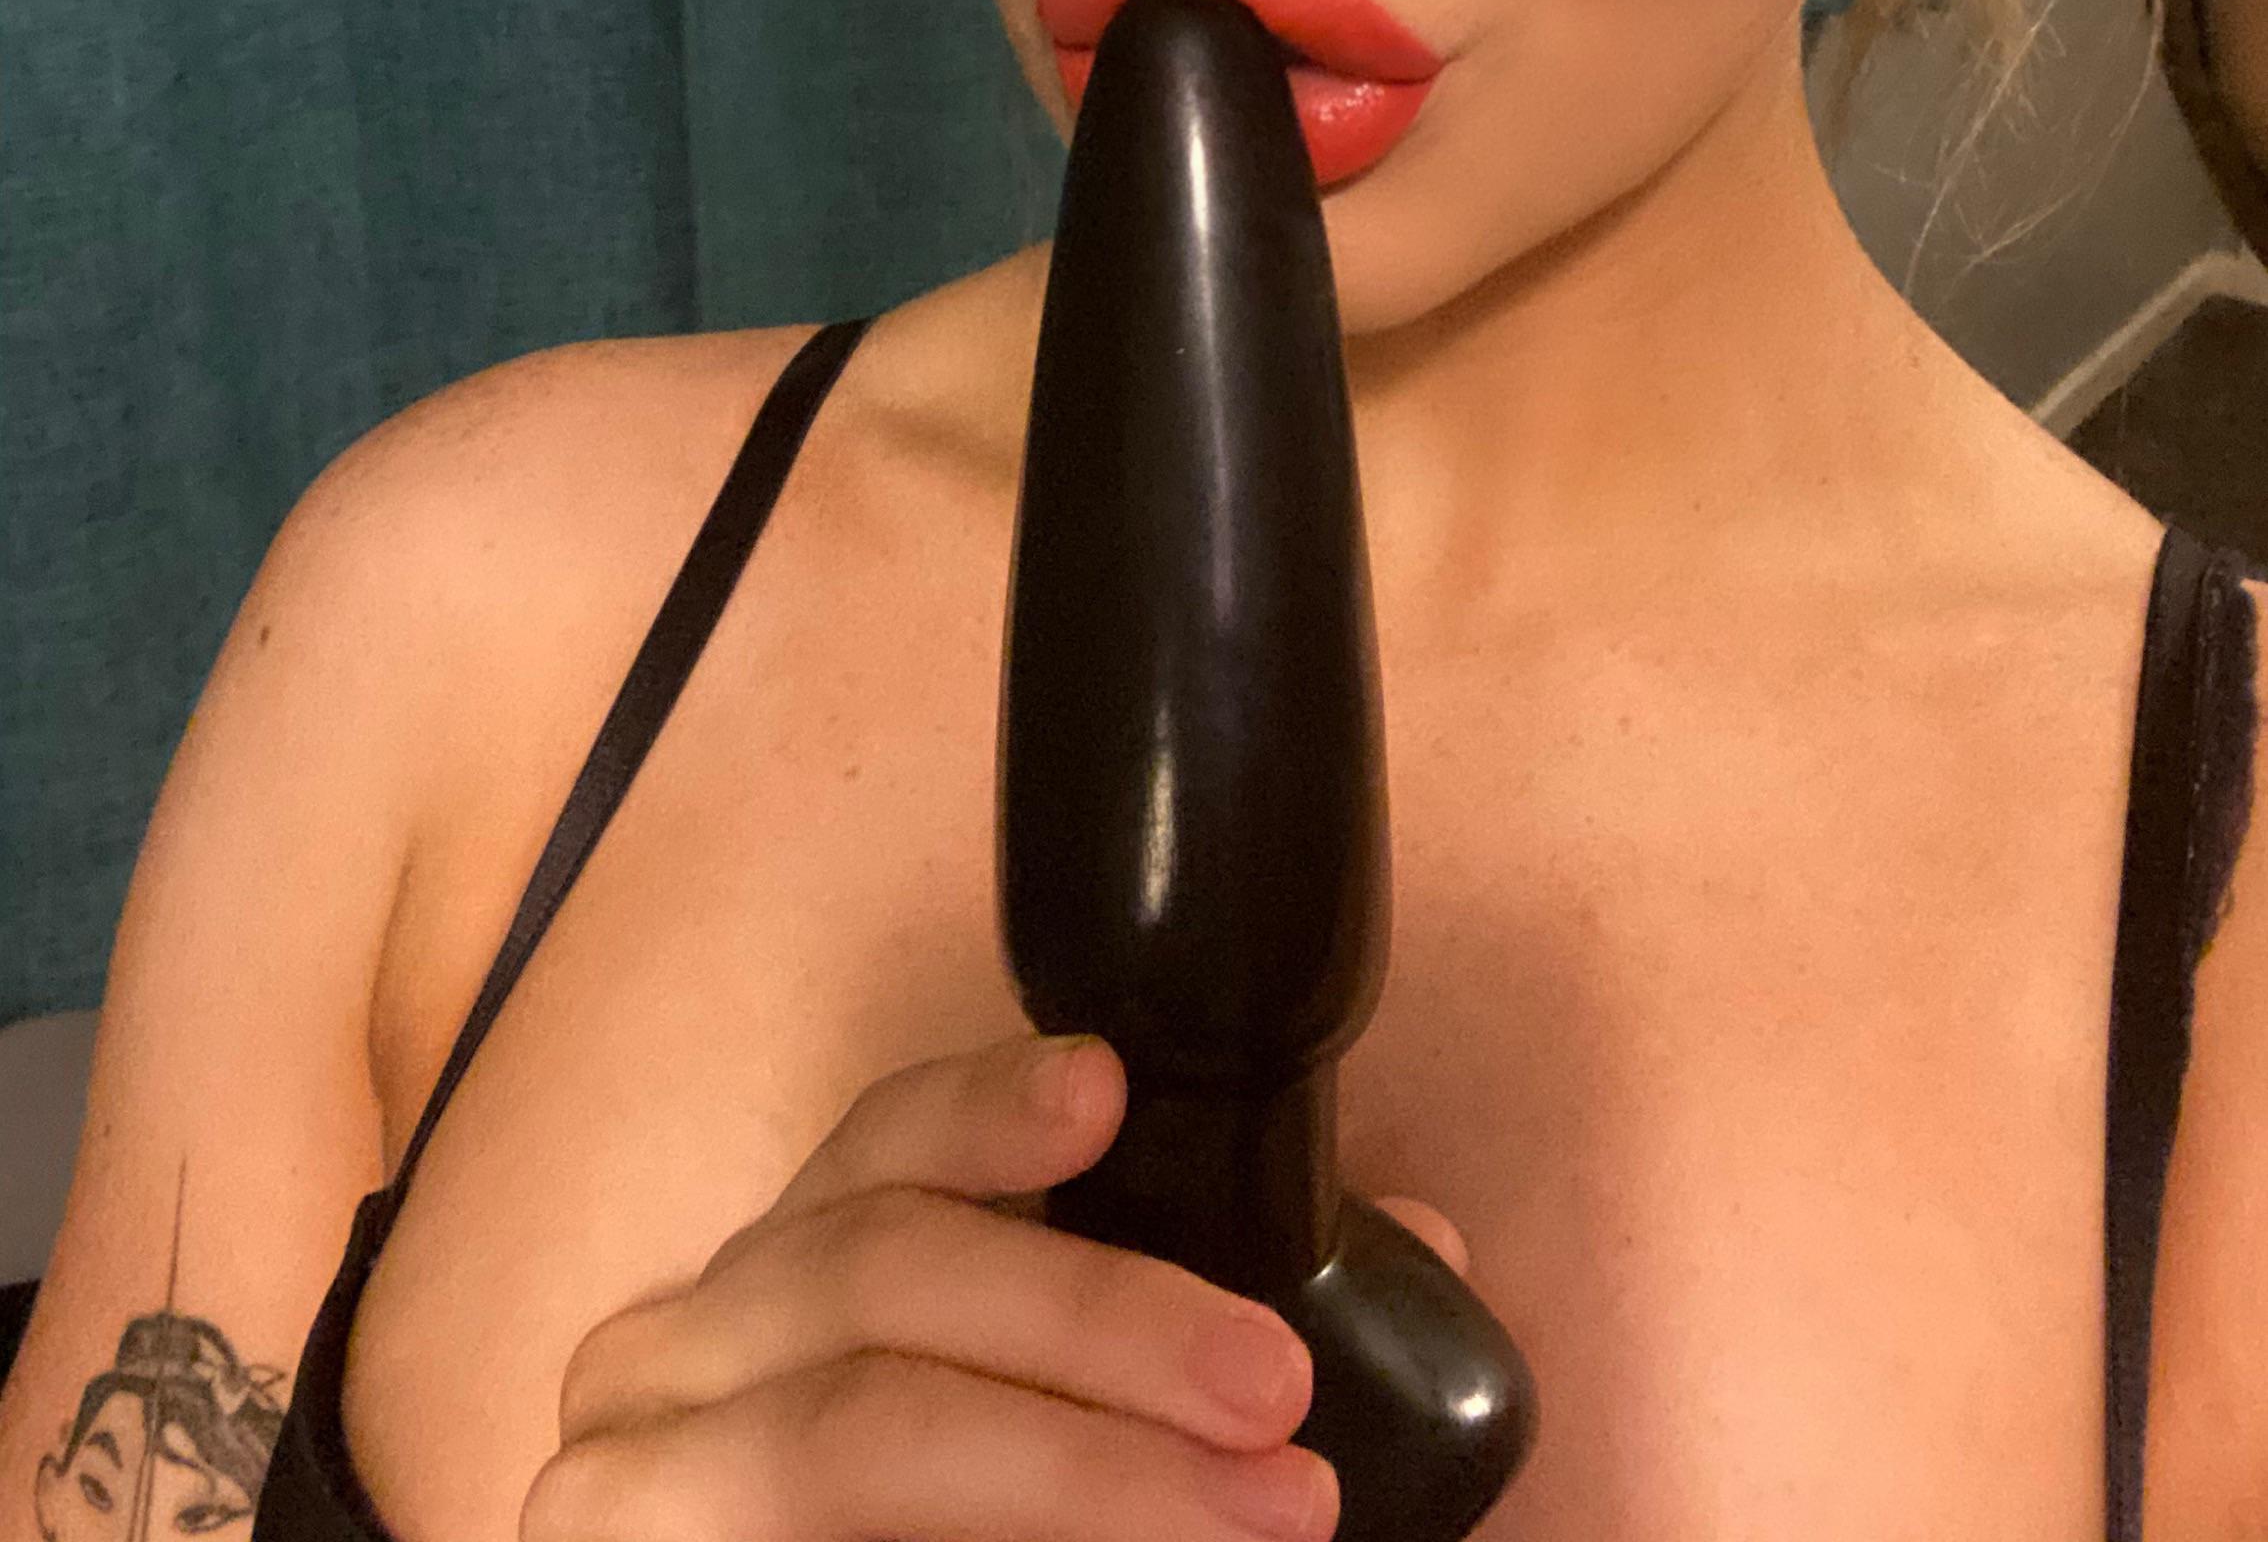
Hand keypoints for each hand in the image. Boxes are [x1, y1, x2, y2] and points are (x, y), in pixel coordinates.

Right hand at [521, 1032, 1367, 1541]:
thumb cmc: (926, 1525)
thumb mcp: (1046, 1419)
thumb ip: (1182, 1340)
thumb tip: (1418, 1249)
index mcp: (781, 1279)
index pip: (877, 1145)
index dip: (987, 1105)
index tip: (1105, 1092)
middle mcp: (677, 1349)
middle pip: (881, 1275)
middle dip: (1096, 1320)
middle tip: (1272, 1389)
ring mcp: (627, 1475)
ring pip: (856, 1426)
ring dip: (1078, 1469)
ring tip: (1260, 1513)